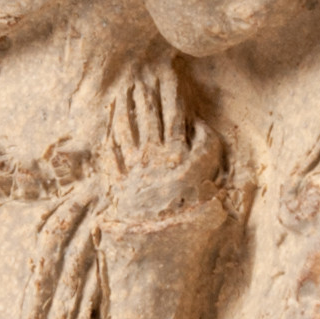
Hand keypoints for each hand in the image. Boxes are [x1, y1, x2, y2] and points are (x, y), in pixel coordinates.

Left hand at [102, 62, 222, 220]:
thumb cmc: (192, 214)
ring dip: (127, 108)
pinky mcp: (121, 181)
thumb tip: (198, 124)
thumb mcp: (210, 176)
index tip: (169, 74)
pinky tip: (109, 128)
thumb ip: (207, 146)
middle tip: (142, 76)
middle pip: (148, 116)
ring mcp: (135, 166)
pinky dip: (111, 138)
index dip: (171, 91)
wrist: (161, 243)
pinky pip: (113, 154)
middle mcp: (154, 154)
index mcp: (177, 150)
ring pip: (129, 129)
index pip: (174, 112)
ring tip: (125, 92)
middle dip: (146, 94)